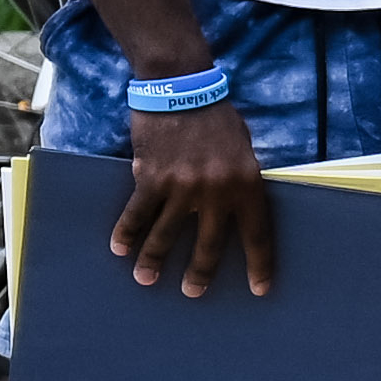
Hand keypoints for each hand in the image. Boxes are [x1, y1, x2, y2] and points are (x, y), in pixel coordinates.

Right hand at [110, 102, 279, 301]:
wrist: (181, 87)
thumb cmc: (217, 117)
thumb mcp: (244, 149)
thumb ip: (240, 181)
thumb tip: (234, 210)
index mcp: (247, 183)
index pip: (257, 233)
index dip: (259, 264)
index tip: (260, 290)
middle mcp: (217, 190)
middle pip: (209, 243)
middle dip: (200, 272)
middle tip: (193, 293)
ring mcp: (182, 186)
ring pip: (166, 234)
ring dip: (154, 260)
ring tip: (147, 279)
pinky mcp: (151, 177)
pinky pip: (137, 213)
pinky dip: (127, 232)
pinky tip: (120, 248)